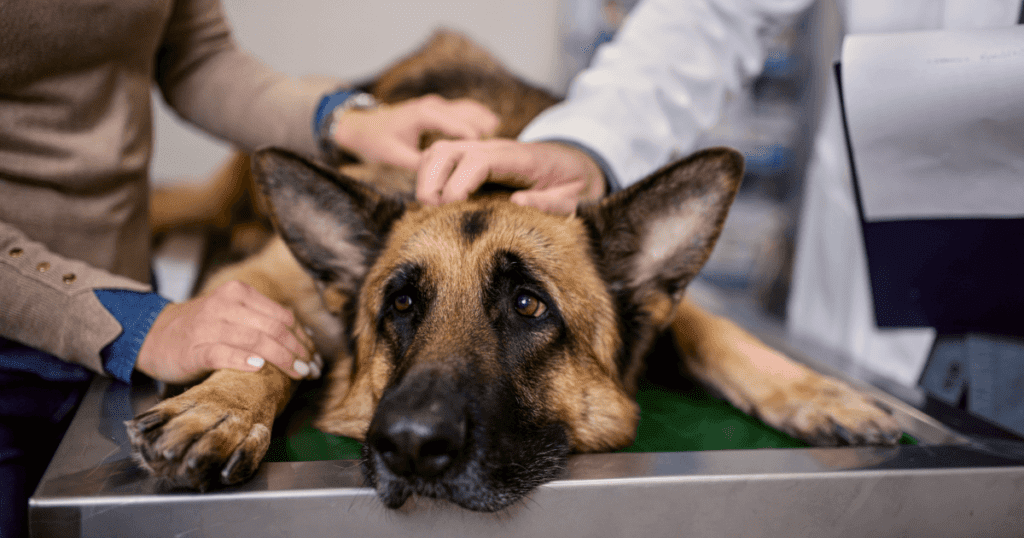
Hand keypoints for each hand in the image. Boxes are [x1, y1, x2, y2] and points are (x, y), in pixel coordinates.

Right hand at [136, 280, 319, 383]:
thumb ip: (263, 322)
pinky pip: (223, 353)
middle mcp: (225, 305)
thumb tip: (306, 343)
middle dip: (298, 351)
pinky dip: (243, 360)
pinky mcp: (194, 349)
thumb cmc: (204, 328)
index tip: (314, 357)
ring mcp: (208, 326)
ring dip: (282, 359)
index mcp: (239, 293)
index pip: (283, 316)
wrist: (156, 336)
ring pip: (255, 340)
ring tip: (297, 373)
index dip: (303, 338)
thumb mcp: (234, 315)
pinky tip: (259, 368)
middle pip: (274, 328)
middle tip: (310, 370)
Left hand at [332, 94, 498, 169]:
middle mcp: (435, 106)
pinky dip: (479, 121)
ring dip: (486, 125)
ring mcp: (438, 105)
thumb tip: (441, 185)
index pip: (461, 127)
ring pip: (471, 110)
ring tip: (501, 143)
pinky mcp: (439, 109)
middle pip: (471, 116)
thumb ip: (420, 166)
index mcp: (426, 115)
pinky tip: (491, 132)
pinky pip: (466, 111)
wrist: (361, 124)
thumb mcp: (395, 156)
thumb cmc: (376, 141)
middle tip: (500, 155)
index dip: (476, 146)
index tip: (488, 162)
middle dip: (486, 134)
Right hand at [416, 139, 606, 214]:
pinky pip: (439, 159)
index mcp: (519, 158)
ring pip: (437, 152)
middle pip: (447, 150)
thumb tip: (518, 203)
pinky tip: (433, 203)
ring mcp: (481, 151)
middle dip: (431, 182)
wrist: (577, 163)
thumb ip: (553, 203)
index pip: (478, 160)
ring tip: (429, 210)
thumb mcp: (576, 198)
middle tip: (432, 214)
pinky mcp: (473, 159)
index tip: (449, 208)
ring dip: (425, 179)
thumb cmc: (575, 184)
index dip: (458, 183)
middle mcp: (495, 148)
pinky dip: (428, 177)